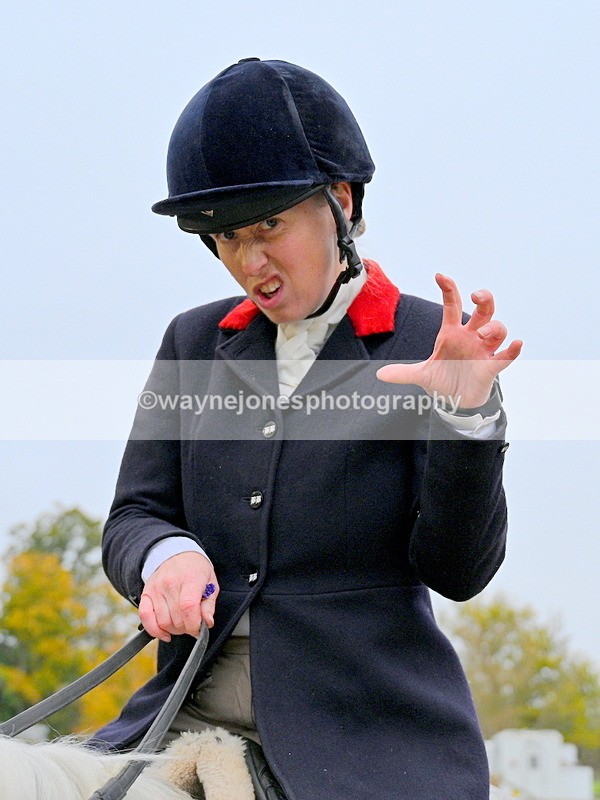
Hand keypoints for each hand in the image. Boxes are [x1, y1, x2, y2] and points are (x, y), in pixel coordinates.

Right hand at [138, 552, 218, 641]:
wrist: (177, 554)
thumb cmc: (196, 570)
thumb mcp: (210, 583)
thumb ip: (209, 605)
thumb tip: (207, 623)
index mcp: (190, 578)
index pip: (188, 607)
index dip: (194, 624)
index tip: (199, 629)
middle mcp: (171, 583)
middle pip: (176, 618)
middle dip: (186, 628)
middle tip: (192, 624)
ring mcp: (156, 588)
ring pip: (163, 622)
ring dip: (173, 630)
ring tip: (181, 624)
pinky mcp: (146, 593)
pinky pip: (145, 617)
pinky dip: (154, 630)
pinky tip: (164, 633)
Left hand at [376, 274, 521, 407]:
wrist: (457, 401)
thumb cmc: (443, 380)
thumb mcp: (421, 375)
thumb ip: (402, 373)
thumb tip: (379, 374)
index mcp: (452, 333)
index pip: (452, 305)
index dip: (448, 289)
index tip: (440, 276)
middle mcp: (471, 336)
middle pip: (485, 310)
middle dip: (485, 298)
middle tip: (477, 295)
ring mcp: (483, 350)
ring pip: (497, 329)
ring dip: (494, 328)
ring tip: (482, 336)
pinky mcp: (491, 366)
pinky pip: (506, 355)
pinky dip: (513, 349)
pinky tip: (516, 343)